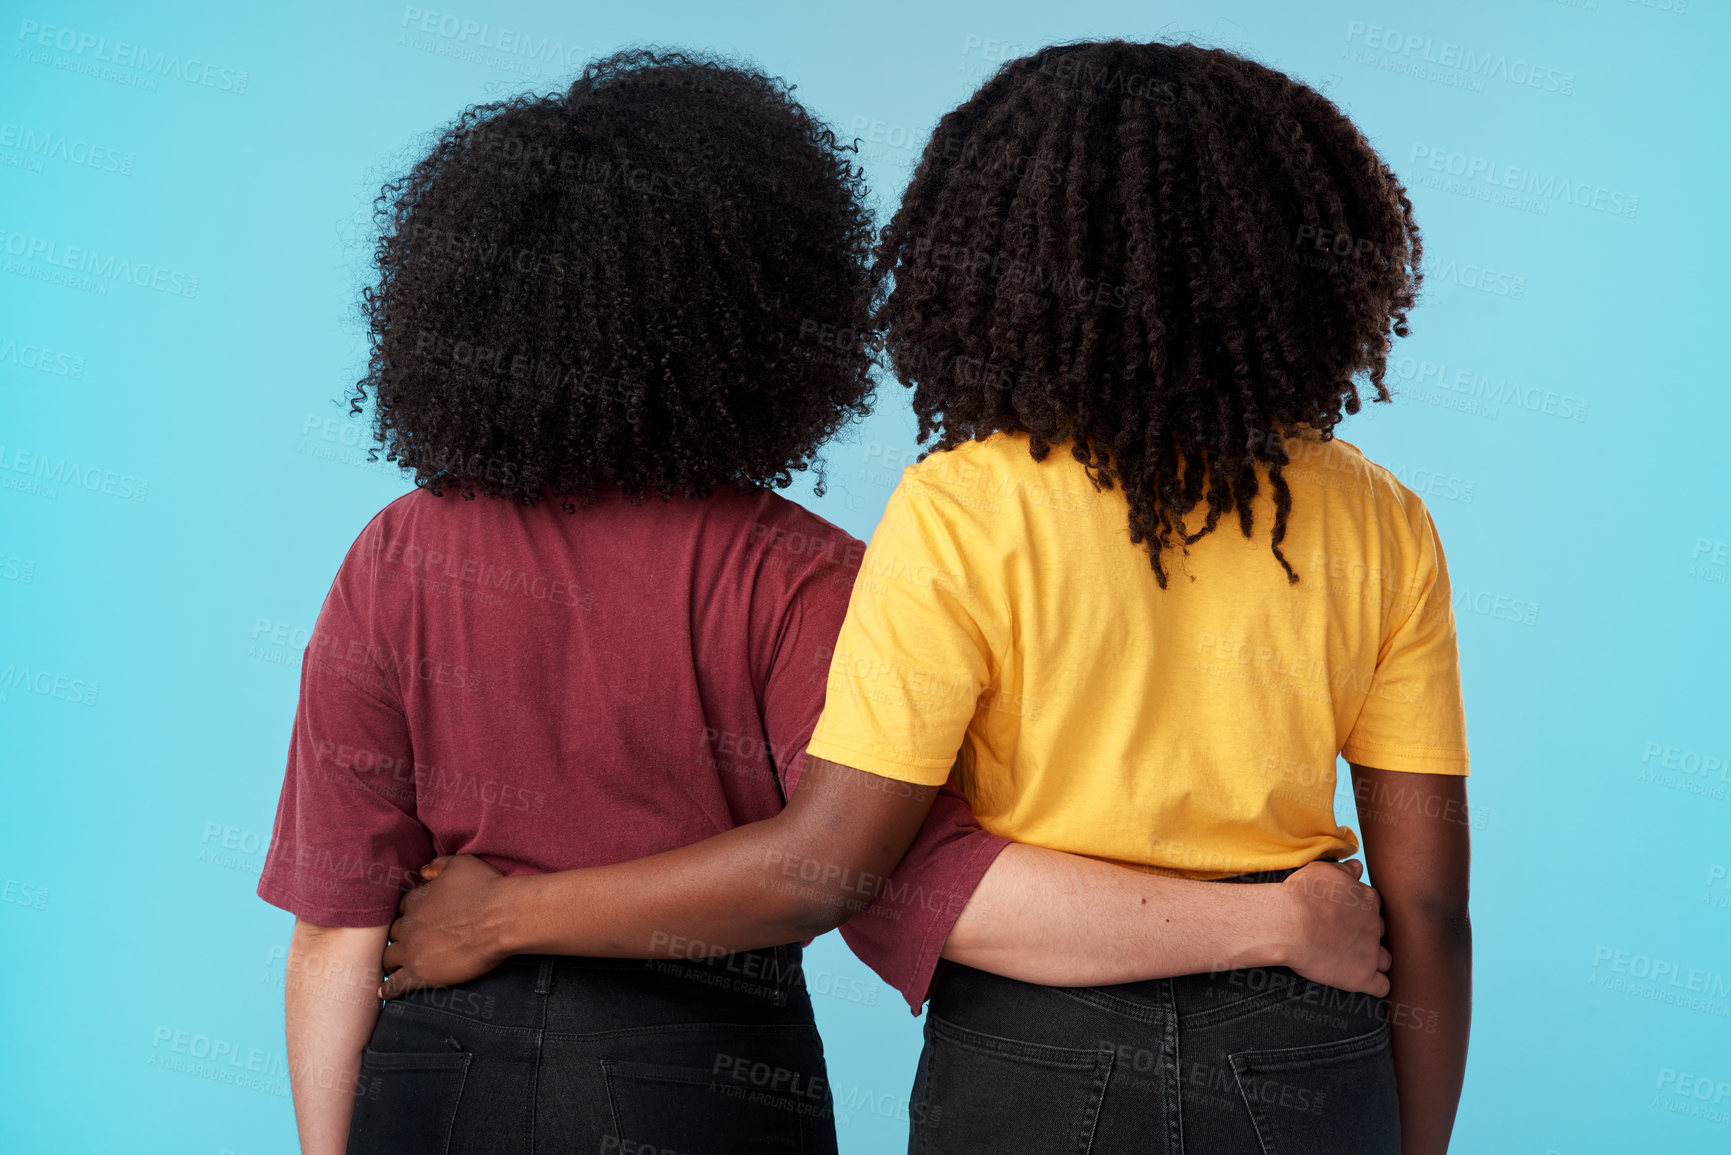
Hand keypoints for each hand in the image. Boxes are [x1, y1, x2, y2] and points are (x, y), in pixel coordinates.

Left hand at [379, 855, 512, 997]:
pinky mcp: (419, 973)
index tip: (420, 921)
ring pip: (389, 958)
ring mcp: (411, 951)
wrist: (501, 918)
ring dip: (393, 960)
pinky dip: (388, 989)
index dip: (412, 915)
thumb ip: (438, 865)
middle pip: (394, 933)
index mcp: (416, 900)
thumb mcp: (461, 864)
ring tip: (396, 967)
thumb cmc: (486, 889)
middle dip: (402, 937)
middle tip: (413, 943)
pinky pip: (394, 985)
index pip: (404, 909)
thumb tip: (422, 871)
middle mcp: (409, 925)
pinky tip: (384, 993)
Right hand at [1278, 859, 1390, 996]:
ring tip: (1351, 961)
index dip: (1359, 912)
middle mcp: (1374, 926)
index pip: (1373, 906)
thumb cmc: (1301, 894)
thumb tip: (1358, 867)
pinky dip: (1374, 985)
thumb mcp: (1322, 871)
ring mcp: (1371, 953)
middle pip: (1380, 932)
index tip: (1342, 917)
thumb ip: (1345, 870)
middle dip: (1366, 936)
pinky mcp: (1362, 977)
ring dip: (1373, 960)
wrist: (1289, 924)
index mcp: (1367, 900)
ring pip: (1385, 959)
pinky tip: (1360, 981)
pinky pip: (1382, 986)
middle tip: (1342, 938)